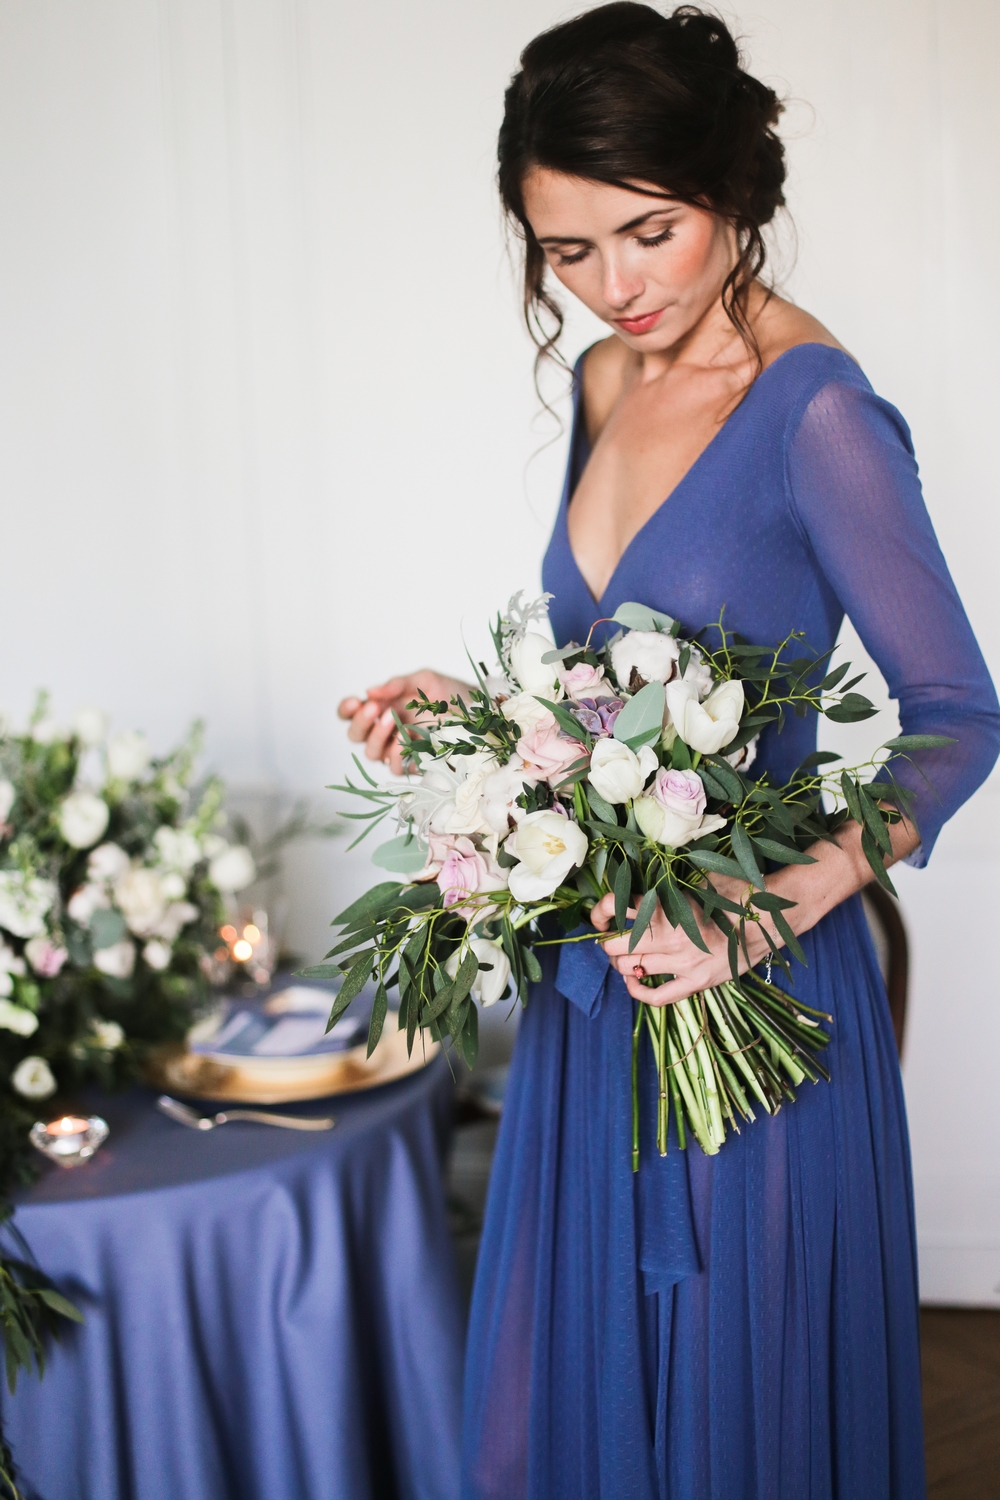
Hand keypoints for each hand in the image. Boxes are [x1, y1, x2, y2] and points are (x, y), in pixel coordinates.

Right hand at [337, 670, 471, 775]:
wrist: (482, 711)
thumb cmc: (452, 694)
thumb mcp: (425, 681)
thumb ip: (397, 684)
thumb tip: (370, 691)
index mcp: (383, 708)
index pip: (351, 713)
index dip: (346, 709)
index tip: (355, 701)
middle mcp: (386, 730)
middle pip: (356, 735)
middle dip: (361, 722)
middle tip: (375, 709)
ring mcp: (399, 749)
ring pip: (371, 753)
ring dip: (377, 736)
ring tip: (393, 719)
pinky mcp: (415, 764)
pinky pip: (394, 767)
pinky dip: (395, 754)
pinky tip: (405, 740)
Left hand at [590, 880, 763, 1004]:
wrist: (770, 918)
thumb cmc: (735, 892)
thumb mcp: (700, 879)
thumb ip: (671, 883)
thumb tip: (643, 878)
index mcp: (669, 906)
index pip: (616, 907)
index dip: (599, 912)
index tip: (599, 917)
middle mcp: (672, 937)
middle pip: (616, 944)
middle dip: (607, 942)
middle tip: (612, 939)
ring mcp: (684, 963)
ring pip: (631, 968)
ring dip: (621, 963)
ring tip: (625, 957)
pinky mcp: (697, 982)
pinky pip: (657, 997)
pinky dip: (638, 991)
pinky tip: (634, 982)